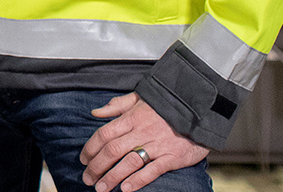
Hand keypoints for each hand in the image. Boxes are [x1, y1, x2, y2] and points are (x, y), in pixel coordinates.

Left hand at [79, 93, 207, 191]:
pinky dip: (138, 180)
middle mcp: (141, 132)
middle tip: (87, 179)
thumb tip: (95, 112)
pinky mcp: (172, 157)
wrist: (199, 111)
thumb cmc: (166, 106)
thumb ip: (117, 106)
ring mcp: (157, 145)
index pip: (104, 134)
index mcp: (132, 118)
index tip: (83, 160)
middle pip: (112, 150)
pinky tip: (126, 189)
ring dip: (112, 177)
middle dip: (97, 166)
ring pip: (129, 162)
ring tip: (101, 188)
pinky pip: (152, 170)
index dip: (90, 148)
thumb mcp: (139, 99)